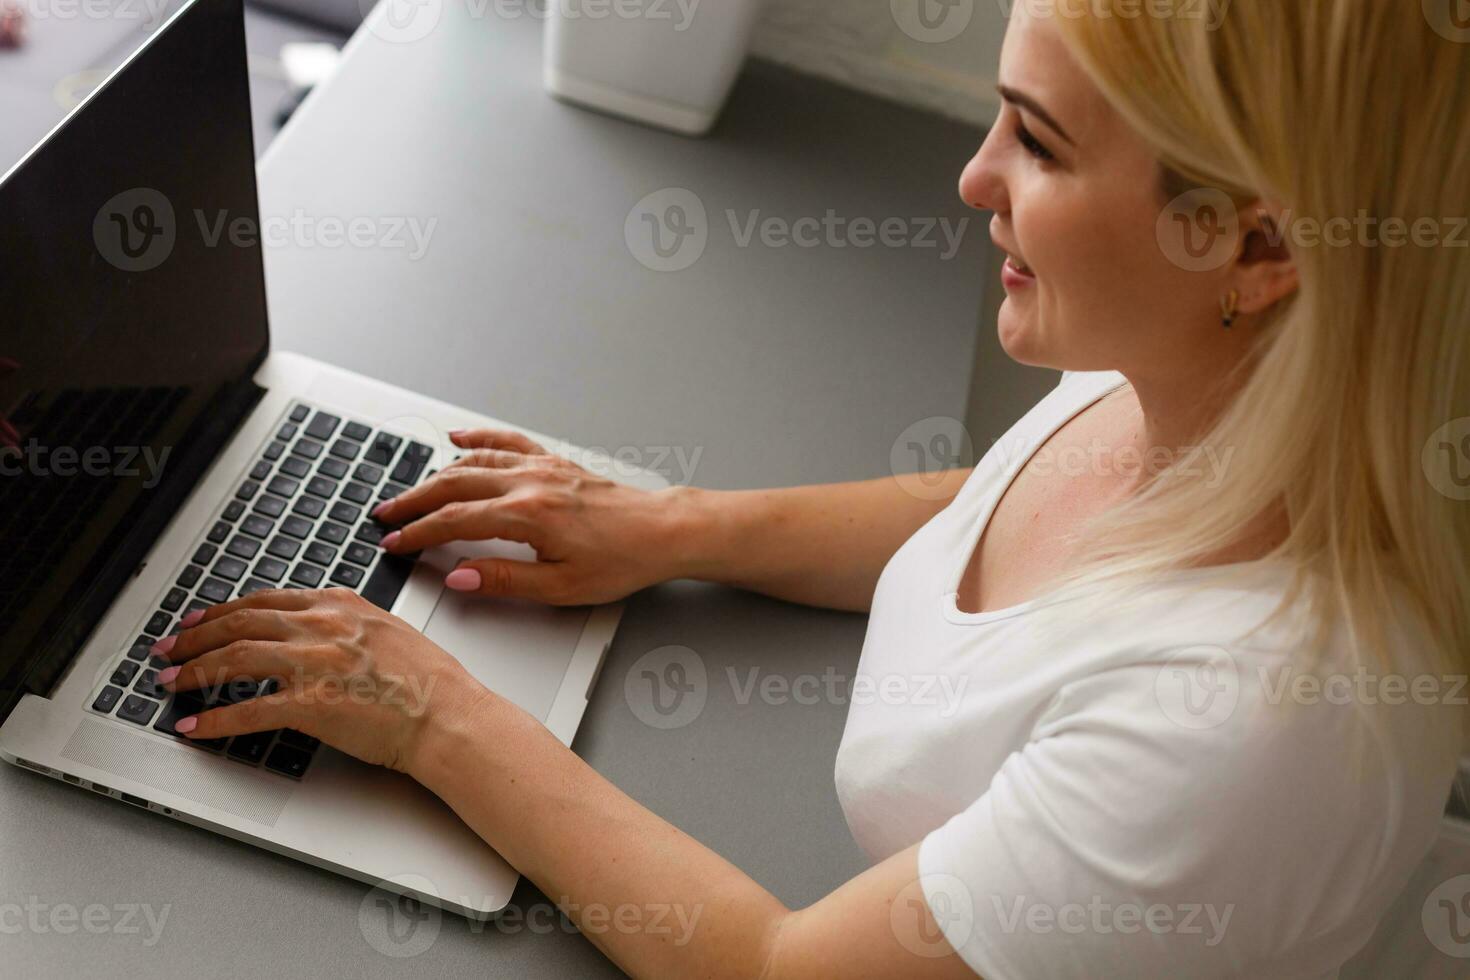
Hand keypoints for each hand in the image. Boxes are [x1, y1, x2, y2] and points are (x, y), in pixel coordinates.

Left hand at [154, 587, 492, 774]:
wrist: (449, 714)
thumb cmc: (429, 681)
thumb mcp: (388, 631)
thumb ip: (348, 624)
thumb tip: (320, 633)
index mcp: (340, 606)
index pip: (265, 600)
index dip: (222, 611)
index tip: (200, 621)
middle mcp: (323, 626)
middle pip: (240, 623)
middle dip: (194, 638)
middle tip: (168, 650)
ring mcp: (316, 664)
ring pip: (235, 658)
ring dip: (194, 672)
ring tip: (171, 683)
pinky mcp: (311, 704)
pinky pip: (249, 711)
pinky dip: (214, 720)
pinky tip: (195, 728)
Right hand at [373, 428, 691, 604]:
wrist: (662, 532)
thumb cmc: (622, 560)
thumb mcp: (561, 586)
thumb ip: (504, 579)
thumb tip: (458, 576)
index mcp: (527, 515)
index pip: (455, 522)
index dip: (418, 534)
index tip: (395, 544)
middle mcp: (531, 483)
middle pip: (454, 485)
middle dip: (414, 502)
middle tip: (386, 517)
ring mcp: (542, 468)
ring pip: (474, 463)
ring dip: (436, 475)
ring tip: (410, 491)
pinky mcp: (555, 462)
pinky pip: (507, 444)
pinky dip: (478, 440)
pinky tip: (457, 439)